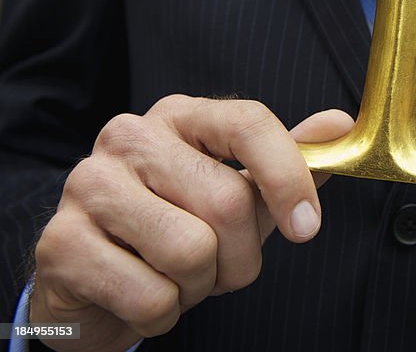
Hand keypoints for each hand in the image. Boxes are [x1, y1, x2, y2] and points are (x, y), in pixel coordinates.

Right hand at [29, 95, 353, 351]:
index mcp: (180, 116)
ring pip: (190, 251)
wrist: (93, 278)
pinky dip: (162, 314)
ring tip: (177, 276)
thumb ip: (289, 162)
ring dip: (200, 286)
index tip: (307, 228)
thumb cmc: (177, 227)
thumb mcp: (240, 192)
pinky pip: (150, 295)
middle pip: (227, 201)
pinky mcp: (60, 243)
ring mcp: (88, 185)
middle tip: (219, 267)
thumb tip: (340, 124)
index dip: (288, 177)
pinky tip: (142, 295)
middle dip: (240, 257)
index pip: (249, 124)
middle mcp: (130, 137)